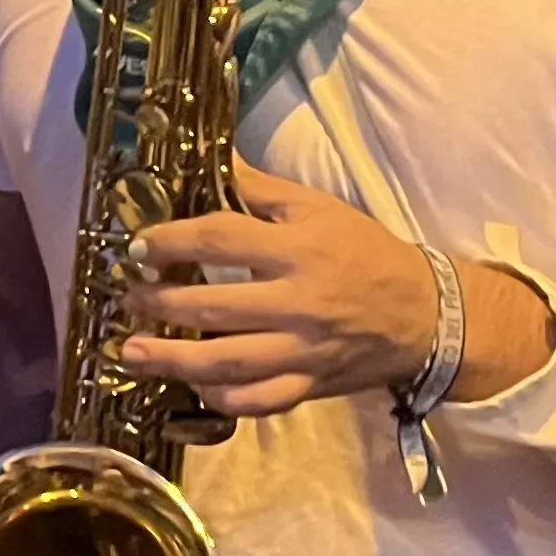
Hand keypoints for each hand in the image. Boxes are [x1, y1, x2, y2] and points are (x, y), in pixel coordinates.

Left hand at [115, 165, 440, 418]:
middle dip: (161, 303)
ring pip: (229, 363)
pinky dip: (222, 398)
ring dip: (173, 360)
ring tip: (131, 352)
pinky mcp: (311, 386)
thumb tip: (211, 154)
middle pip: (215, 307)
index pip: (222, 239)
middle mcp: (299, 303)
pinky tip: (193, 385)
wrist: (427, 315)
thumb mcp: (318, 208)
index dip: (171, 241)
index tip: (139, 246)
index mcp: (299, 250)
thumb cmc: (366, 254)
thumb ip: (260, 188)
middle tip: (129, 297)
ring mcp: (304, 352)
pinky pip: (259, 401)